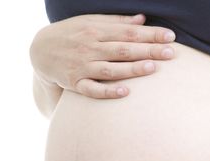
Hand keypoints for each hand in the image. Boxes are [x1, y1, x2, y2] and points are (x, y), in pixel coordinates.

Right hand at [29, 13, 175, 98]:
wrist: (39, 50)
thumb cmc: (69, 34)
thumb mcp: (89, 21)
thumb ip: (115, 22)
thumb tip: (141, 20)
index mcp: (96, 30)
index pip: (128, 32)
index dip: (150, 34)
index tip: (170, 37)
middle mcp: (90, 48)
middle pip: (123, 50)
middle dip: (148, 51)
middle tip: (171, 53)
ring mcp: (82, 66)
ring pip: (111, 69)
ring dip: (131, 69)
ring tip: (152, 68)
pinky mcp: (74, 83)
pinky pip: (93, 89)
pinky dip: (108, 91)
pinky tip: (125, 92)